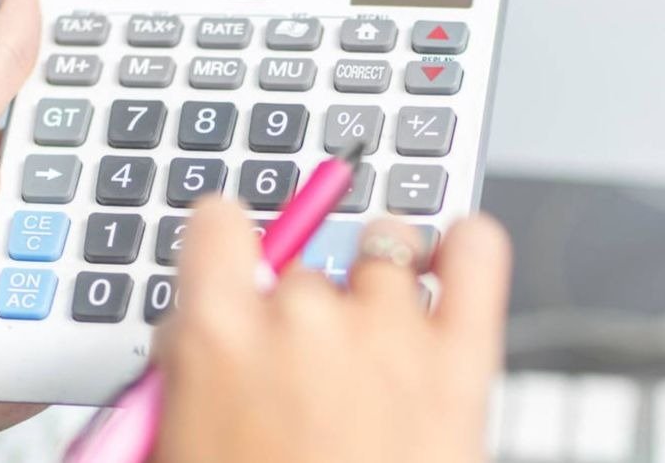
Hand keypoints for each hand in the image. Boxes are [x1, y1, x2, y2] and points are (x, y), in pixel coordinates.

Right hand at [153, 199, 510, 462]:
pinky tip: (453, 261)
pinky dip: (468, 247)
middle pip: (304, 265)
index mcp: (219, 336)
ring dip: (380, 290)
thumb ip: (194, 369)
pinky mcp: (460, 358)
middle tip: (309, 376)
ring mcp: (387, 331)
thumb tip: (205, 334)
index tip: (237, 255)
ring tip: (378, 351)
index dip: (227, 239)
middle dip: (305, 310)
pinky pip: (476, 256)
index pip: (217, 224)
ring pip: (386, 254)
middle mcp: (303, 317)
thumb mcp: (187, 443)